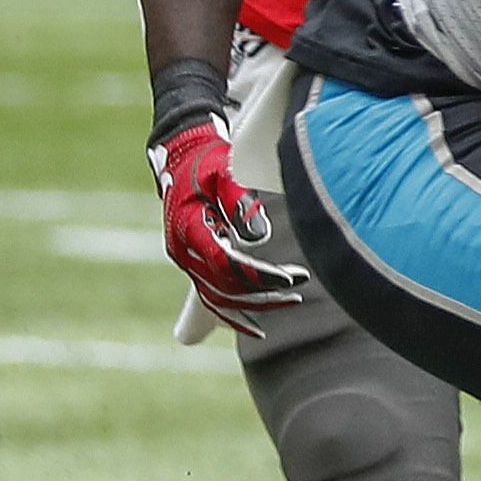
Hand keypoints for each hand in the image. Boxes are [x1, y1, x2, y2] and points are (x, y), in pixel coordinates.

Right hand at [147, 115, 305, 337]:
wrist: (181, 155)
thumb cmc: (208, 161)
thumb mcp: (225, 172)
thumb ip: (239, 202)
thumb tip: (259, 236)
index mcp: (189, 228)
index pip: (226, 263)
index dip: (258, 275)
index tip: (291, 278)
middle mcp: (184, 251)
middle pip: (224, 286)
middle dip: (264, 292)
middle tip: (300, 288)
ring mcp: (187, 259)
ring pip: (217, 297)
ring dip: (253, 305)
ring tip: (291, 301)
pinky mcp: (193, 263)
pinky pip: (210, 296)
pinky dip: (232, 313)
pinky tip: (256, 325)